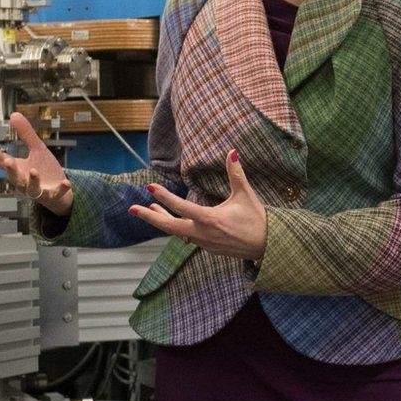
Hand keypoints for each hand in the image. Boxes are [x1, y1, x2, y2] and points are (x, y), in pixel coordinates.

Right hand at [0, 112, 72, 215]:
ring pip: (31, 188)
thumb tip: (14, 114)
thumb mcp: (36, 149)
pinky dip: (61, 189)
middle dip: (11, 170)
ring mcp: (38, 190)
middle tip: (7, 161)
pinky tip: (66, 183)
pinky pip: (55, 194)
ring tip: (34, 170)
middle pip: (14, 177)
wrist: (58, 193)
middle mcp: (24, 181)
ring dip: (32, 180)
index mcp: (18, 169)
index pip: (2, 161)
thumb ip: (26, 134)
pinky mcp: (52, 195)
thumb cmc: (43, 170)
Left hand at [128, 150, 266, 261]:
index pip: (181, 208)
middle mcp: (203, 234)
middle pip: (169, 226)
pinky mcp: (208, 248)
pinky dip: (177, 227)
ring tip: (150, 209)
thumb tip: (232, 152)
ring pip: (176, 232)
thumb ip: (236, 173)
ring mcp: (204, 243)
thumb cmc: (257, 219)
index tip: (150, 188)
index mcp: (210, 220)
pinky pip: (187, 237)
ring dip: (162, 219)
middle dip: (149, 217)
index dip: (164, 197)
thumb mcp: (246, 195)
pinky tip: (174, 220)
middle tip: (132, 209)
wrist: (268, 246)